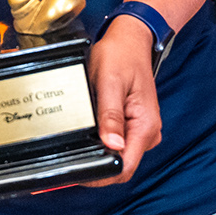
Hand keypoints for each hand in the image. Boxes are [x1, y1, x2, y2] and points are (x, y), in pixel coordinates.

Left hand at [83, 16, 161, 186]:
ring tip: (79, 138)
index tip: (78, 172)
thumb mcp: (110, 83)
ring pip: (117, 155)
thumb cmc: (122, 55)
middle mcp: (147, 132)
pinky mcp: (132, 125)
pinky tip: (89, 130)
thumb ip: (111, 115)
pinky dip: (101, 141)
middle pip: (120, 165)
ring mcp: (140, 129)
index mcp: (145, 126)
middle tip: (69, 157)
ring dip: (98, 152)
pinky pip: (116, 142)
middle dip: (95, 164)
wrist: (131, 39)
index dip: (100, 174)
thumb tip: (112, 145)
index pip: (124, 167)